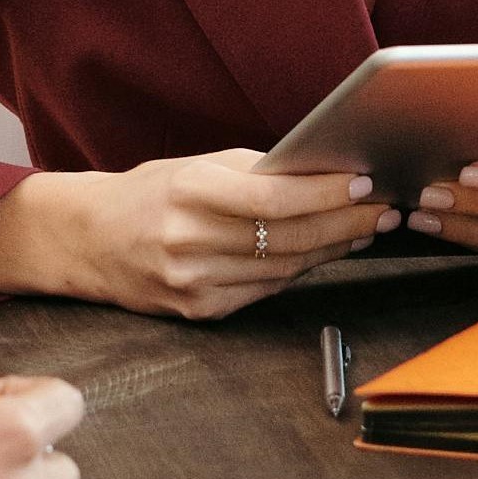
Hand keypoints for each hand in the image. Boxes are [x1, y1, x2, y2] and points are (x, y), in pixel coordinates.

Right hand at [25, 152, 394, 321]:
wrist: (89, 241)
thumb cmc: (151, 193)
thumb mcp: (196, 166)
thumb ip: (257, 171)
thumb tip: (328, 173)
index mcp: (187, 193)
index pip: (271, 199)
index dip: (324, 194)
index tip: (365, 183)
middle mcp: (188, 242)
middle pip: (287, 238)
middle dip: (346, 223)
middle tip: (388, 208)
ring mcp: (193, 283)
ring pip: (284, 268)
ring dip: (335, 248)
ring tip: (370, 227)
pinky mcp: (200, 311)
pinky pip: (267, 289)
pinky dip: (302, 269)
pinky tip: (328, 251)